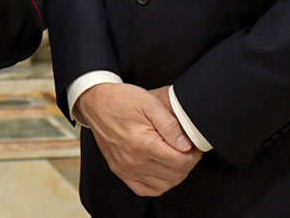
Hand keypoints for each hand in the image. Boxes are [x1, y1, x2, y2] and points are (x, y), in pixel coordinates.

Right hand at [75, 82, 201, 196]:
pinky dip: (158, 183)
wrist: (95, 102)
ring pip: (164, 185)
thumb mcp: (149, 103)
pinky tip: (160, 169)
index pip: (180, 162)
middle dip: (187, 162)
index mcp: (141, 144)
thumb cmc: (120, 100)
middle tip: (186, 149)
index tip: (193, 145)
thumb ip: (170, 124)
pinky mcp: (120, 171)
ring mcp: (125, 169)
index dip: (194, 154)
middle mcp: (132, 161)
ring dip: (175, 174)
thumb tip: (186, 145)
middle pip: (175, 175)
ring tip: (175, 157)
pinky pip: (145, 190)